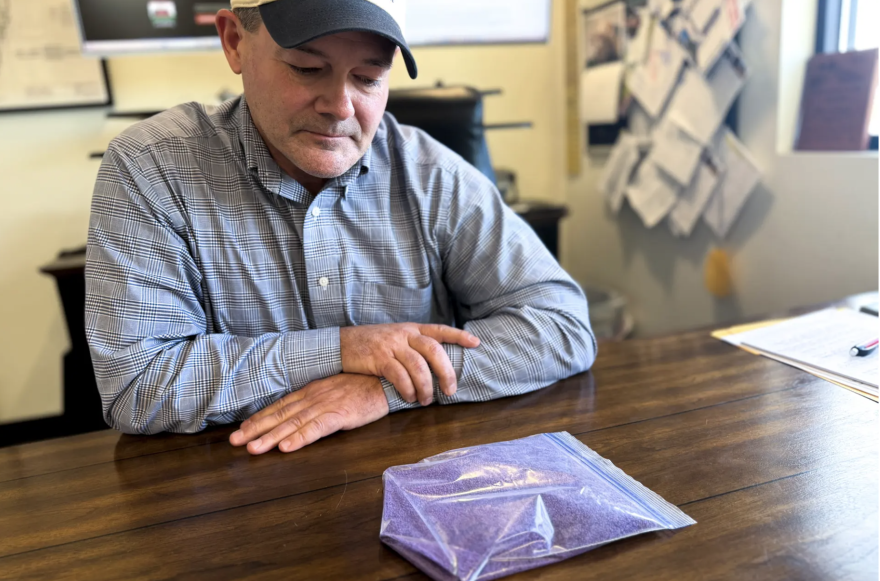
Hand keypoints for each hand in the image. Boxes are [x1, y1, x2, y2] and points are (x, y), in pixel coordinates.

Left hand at [229, 374, 388, 454]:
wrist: (388, 379)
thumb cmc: (364, 386)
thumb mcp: (336, 390)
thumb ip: (318, 400)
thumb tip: (302, 412)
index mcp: (312, 391)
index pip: (280, 406)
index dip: (260, 418)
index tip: (242, 428)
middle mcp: (314, 397)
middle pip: (280, 415)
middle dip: (256, 428)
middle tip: (235, 441)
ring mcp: (326, 405)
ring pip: (293, 424)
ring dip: (271, 437)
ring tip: (253, 448)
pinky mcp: (341, 415)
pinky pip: (317, 428)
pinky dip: (300, 438)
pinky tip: (287, 448)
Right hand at [340, 323, 479, 405]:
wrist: (341, 344)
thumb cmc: (372, 345)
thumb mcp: (395, 338)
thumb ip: (413, 347)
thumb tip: (436, 365)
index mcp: (411, 329)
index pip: (440, 330)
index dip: (459, 336)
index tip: (476, 343)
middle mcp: (404, 334)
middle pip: (433, 350)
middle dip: (445, 371)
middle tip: (450, 390)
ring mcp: (391, 344)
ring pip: (417, 365)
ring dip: (426, 386)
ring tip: (427, 400)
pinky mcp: (378, 358)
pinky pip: (398, 375)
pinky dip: (407, 389)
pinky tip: (409, 397)